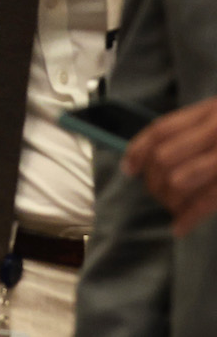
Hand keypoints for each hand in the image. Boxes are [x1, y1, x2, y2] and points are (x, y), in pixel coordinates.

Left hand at [124, 96, 216, 234]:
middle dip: (155, 181)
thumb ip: (194, 131)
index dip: (138, 150)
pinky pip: (207, 200)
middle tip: (158, 193)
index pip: (161, 130)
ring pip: (181, 181)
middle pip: (165, 158)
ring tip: (173, 207)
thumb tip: (149, 159)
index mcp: (211, 112)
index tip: (129, 168)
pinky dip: (189, 217)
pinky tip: (180, 227)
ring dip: (170, 200)